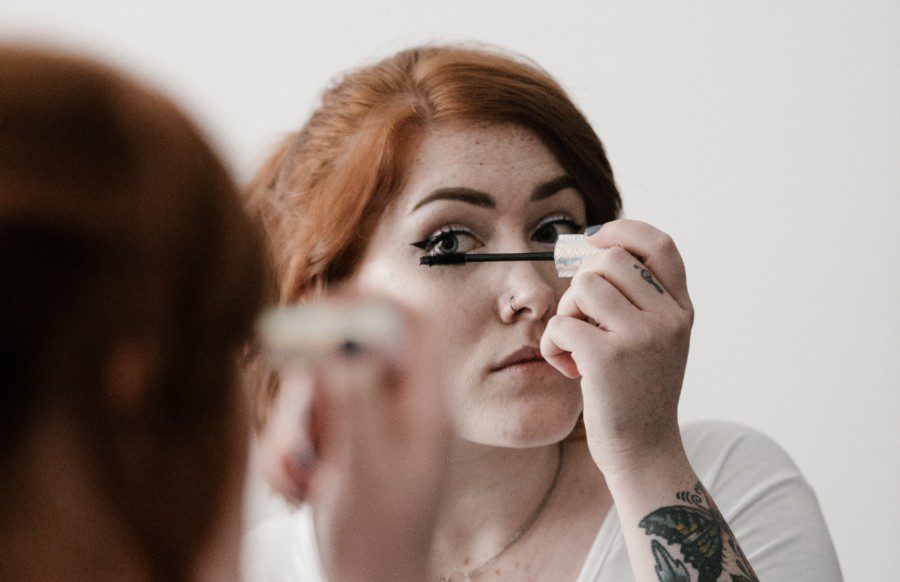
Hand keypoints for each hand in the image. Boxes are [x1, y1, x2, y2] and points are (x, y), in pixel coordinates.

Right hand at [256, 298, 450, 581]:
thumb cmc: (381, 542)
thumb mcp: (365, 470)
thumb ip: (354, 402)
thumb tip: (342, 342)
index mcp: (424, 407)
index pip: (413, 327)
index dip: (374, 302)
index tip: (325, 303)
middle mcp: (395, 406)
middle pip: (350, 352)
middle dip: (312, 388)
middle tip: (303, 428)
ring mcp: (364, 422)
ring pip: (315, 387)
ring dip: (293, 430)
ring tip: (303, 478)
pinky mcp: (336, 440)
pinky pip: (297, 421)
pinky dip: (285, 453)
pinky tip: (298, 489)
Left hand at [540, 219, 693, 475]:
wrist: (644, 452)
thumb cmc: (636, 393)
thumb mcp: (654, 340)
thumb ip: (637, 298)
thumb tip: (590, 246)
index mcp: (680, 309)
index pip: (659, 244)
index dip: (622, 231)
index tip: (594, 241)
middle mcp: (668, 318)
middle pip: (607, 260)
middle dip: (581, 284)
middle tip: (582, 319)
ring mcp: (641, 336)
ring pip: (582, 287)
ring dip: (566, 314)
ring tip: (576, 346)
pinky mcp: (608, 358)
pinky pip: (560, 324)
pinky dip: (552, 345)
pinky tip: (569, 368)